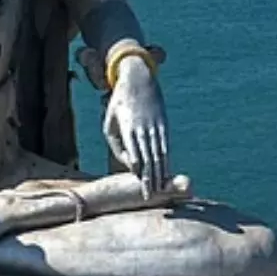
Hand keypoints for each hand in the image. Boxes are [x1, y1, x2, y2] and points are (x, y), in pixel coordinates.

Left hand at [103, 56, 168, 196]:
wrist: (138, 79)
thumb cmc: (118, 105)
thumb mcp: (109, 123)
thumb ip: (115, 145)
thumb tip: (129, 163)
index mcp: (128, 128)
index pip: (134, 154)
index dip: (138, 170)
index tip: (139, 184)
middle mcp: (143, 128)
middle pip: (148, 158)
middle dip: (150, 178)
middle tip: (150, 196)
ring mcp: (155, 126)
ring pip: (159, 155)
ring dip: (160, 173)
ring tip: (160, 189)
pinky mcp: (163, 125)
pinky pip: (165, 147)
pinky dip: (166, 161)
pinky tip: (167, 173)